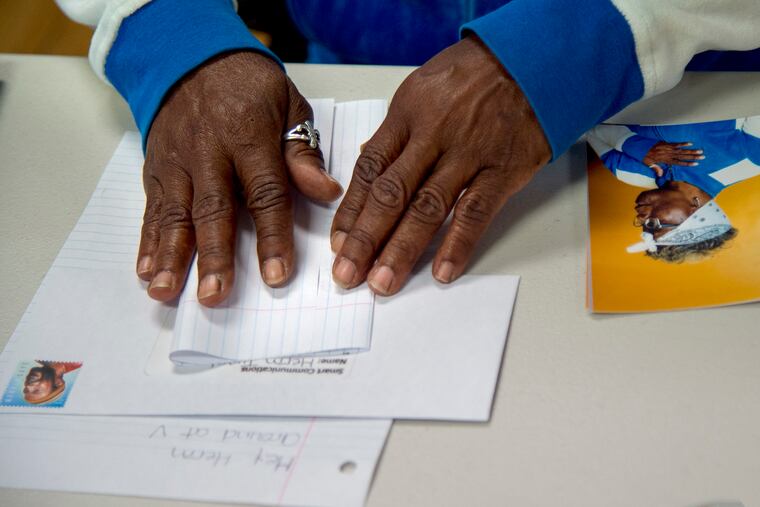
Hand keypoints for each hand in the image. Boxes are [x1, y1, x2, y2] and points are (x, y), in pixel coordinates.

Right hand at [137, 51, 342, 305]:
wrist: (190, 57)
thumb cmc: (247, 86)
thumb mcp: (287, 105)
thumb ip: (302, 151)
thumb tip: (326, 191)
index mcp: (249, 137)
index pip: (264, 193)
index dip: (271, 236)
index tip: (276, 274)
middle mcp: (209, 153)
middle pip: (213, 210)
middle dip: (213, 256)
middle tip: (215, 295)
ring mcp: (178, 163)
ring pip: (175, 214)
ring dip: (171, 257)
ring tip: (167, 292)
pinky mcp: (157, 169)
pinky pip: (152, 208)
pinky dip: (147, 241)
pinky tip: (146, 271)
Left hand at [330, 36, 550, 295]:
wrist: (532, 59)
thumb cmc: (471, 76)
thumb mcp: (420, 90)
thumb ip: (395, 133)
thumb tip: (368, 167)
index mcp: (406, 115)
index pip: (369, 170)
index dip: (350, 212)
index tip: (337, 244)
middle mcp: (432, 136)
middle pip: (391, 195)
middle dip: (365, 239)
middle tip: (347, 274)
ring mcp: (468, 155)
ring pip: (428, 208)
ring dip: (402, 249)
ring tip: (383, 282)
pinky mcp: (502, 170)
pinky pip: (476, 212)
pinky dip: (458, 244)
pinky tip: (442, 272)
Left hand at [642, 141, 703, 176]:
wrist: (640, 148)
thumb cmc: (644, 156)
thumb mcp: (649, 164)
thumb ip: (656, 169)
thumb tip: (661, 175)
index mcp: (666, 161)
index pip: (679, 163)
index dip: (688, 164)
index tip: (696, 164)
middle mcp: (669, 155)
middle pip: (684, 157)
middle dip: (694, 157)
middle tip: (703, 156)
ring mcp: (668, 149)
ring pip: (682, 151)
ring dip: (691, 151)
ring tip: (700, 151)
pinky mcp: (666, 143)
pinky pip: (676, 143)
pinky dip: (683, 143)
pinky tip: (690, 143)